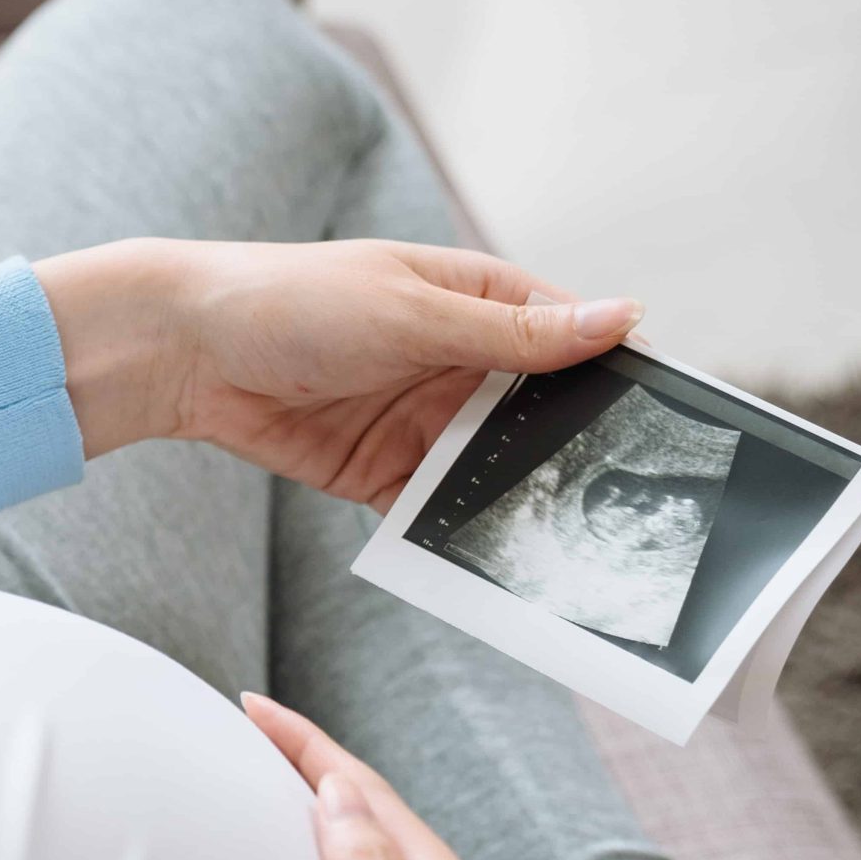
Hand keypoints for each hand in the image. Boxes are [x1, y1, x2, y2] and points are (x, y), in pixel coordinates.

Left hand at [32, 238, 640, 508]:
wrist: (186, 350)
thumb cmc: (293, 300)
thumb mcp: (414, 311)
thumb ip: (516, 333)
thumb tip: (625, 316)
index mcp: (477, 297)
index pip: (572, 335)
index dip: (620, 374)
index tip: (674, 422)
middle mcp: (460, 358)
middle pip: (543, 411)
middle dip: (580, 451)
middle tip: (638, 500)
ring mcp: (424, 417)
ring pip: (497, 466)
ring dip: (526, 497)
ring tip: (581, 544)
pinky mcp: (384, 469)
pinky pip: (439, 507)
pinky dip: (462, 531)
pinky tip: (499, 562)